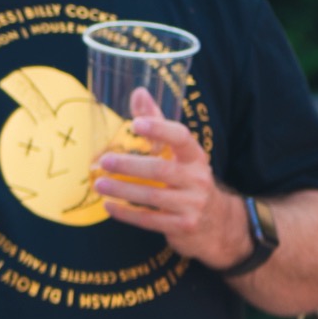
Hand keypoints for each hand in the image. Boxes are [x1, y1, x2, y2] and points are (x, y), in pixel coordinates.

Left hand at [93, 88, 249, 269]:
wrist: (217, 224)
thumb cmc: (189, 179)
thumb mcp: (179, 153)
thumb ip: (157, 123)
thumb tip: (139, 92)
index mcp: (195, 156)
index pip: (181, 138)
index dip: (159, 130)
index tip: (135, 124)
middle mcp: (197, 179)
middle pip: (161, 169)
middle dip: (130, 166)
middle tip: (104, 162)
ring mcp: (192, 204)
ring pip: (153, 196)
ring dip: (123, 190)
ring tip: (99, 184)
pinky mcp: (183, 226)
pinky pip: (150, 220)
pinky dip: (127, 213)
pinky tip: (109, 206)